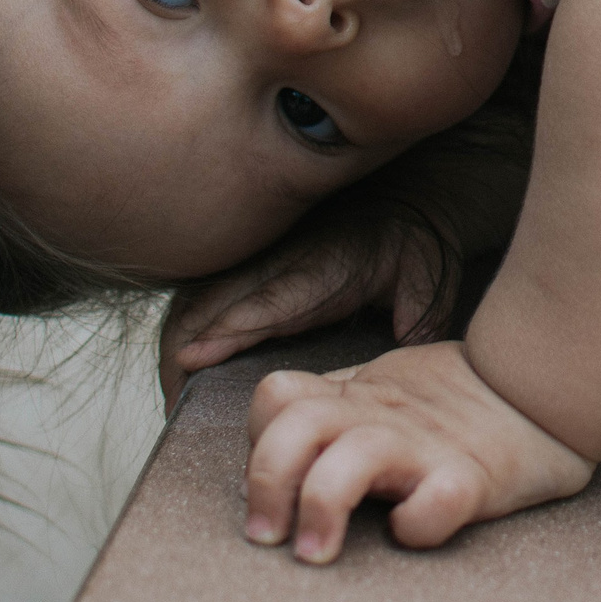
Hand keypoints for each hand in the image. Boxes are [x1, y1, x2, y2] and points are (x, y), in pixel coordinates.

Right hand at [159, 226, 448, 408]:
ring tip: (171, 396)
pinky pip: (202, 290)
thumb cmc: (415, 241)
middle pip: (214, 303)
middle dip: (185, 353)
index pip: (267, 302)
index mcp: (323, 268)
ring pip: (199, 297)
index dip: (227, 330)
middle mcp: (281, 261)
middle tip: (175, 409)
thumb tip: (411, 338)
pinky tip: (178, 360)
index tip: (191, 358)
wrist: (406, 192)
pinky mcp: (252, 261)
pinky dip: (183, 324)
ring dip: (178, 341)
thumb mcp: (429, 273)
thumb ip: (421, 309)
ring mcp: (261, 258)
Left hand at [242, 341, 595, 561]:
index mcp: (358, 398)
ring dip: (320, 506)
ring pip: (350, 460)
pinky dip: (416, 524)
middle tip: (268, 535)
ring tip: (317, 553)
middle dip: (266, 481)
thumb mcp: (386, 390)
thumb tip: (279, 436)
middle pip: (294, 423)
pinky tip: (411, 531)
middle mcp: (382, 417)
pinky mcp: (473, 478)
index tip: (275, 488)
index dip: (261, 440)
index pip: (278, 396)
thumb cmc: (459, 402)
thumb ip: (338, 406)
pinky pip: (436, 502)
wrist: (548, 388)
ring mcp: (426, 445)